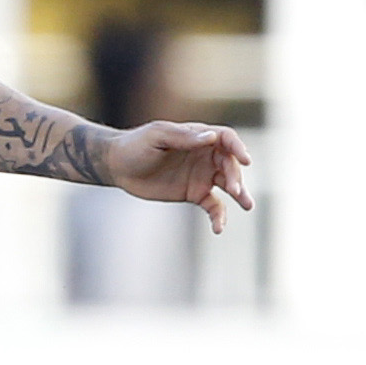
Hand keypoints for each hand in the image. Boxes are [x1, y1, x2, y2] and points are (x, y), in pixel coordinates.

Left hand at [102, 122, 253, 232]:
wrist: (118, 166)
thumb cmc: (136, 145)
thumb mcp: (158, 136)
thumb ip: (183, 137)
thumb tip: (211, 138)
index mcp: (198, 136)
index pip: (226, 139)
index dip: (238, 147)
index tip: (245, 160)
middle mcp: (204, 155)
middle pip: (229, 164)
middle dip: (235, 176)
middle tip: (234, 189)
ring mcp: (201, 175)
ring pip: (227, 184)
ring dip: (239, 194)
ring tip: (247, 205)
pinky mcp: (194, 194)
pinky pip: (213, 205)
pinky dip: (218, 216)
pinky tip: (218, 228)